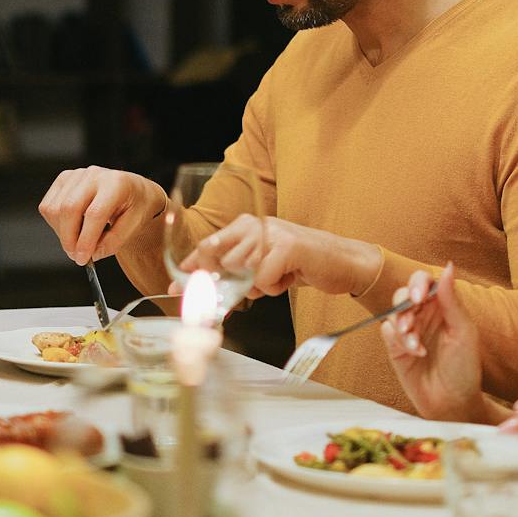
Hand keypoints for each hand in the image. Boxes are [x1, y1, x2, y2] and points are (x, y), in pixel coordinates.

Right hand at [38, 167, 165, 263]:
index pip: (94, 213)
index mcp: (116, 183)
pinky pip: (48, 207)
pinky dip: (56, 224)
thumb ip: (115, 241)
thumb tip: (93, 253)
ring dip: (62, 233)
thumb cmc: (135, 205)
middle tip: (77, 257)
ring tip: (79, 241)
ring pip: (55, 209)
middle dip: (69, 239)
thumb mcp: (136, 225)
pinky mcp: (63, 180)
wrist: (133, 190)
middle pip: (69, 208)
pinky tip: (72, 228)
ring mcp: (76, 175)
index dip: (86, 239)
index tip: (83, 258)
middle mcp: (94, 175)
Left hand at [181, 214, 381, 298]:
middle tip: (253, 287)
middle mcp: (256, 224)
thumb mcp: (263, 265)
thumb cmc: (299, 265)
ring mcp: (271, 233)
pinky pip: (263, 280)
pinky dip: (275, 287)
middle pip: (220, 260)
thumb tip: (205, 292)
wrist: (342, 262)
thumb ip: (236, 272)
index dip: (191, 267)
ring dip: (258, 286)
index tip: (175, 284)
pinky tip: (290, 278)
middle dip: (229, 284)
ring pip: (242, 272)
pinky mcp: (287, 247)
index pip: (209, 245)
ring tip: (278, 277)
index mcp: (247, 224)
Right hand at [379, 264, 498, 422]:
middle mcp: (425, 315)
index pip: (426, 281)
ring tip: (415, 344)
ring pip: (393, 311)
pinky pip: (386, 330)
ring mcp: (409, 330)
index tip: (419, 297)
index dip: (418, 283)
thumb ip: (451, 300)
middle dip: (405, 304)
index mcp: (444, 306)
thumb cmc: (464, 368)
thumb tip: (448, 266)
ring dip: (402, 325)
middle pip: (405, 293)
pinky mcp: (395, 347)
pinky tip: (414, 352)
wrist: (451, 403)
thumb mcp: (463, 332)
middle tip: (411, 322)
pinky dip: (398, 339)